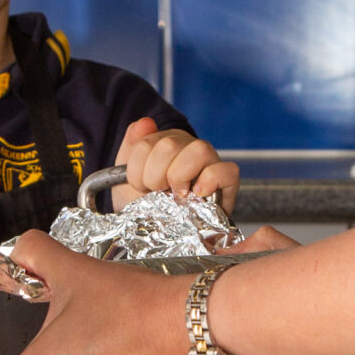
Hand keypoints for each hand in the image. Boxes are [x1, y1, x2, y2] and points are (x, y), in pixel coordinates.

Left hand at [114, 116, 238, 212]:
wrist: (156, 232)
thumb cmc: (145, 204)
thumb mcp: (126, 178)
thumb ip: (131, 146)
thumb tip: (145, 122)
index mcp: (166, 141)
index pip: (145, 143)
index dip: (136, 170)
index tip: (140, 186)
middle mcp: (189, 147)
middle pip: (170, 144)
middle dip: (155, 176)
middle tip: (157, 193)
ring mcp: (210, 163)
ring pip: (199, 150)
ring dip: (179, 177)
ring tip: (175, 195)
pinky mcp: (228, 182)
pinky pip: (227, 170)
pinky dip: (210, 181)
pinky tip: (197, 194)